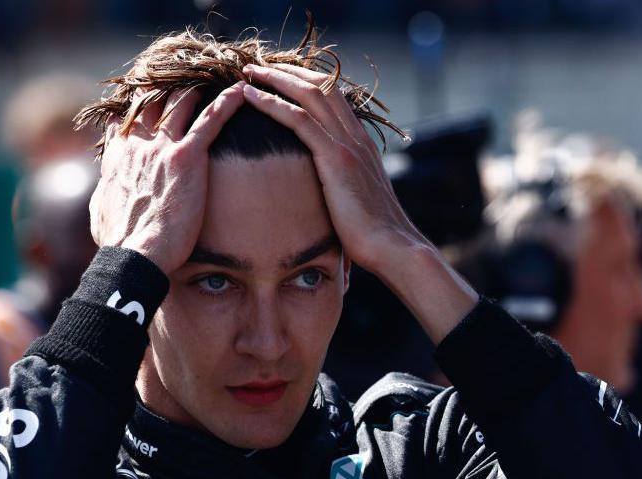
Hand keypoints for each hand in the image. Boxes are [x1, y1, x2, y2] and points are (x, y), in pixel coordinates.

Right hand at [90, 82, 245, 272]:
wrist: (136, 254)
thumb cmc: (120, 244)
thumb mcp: (100, 213)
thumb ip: (105, 192)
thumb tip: (104, 191)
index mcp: (117, 157)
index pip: (123, 119)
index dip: (134, 107)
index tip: (145, 100)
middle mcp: (137, 144)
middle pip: (150, 101)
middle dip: (165, 88)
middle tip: (182, 80)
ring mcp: (162, 146)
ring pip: (179, 101)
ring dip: (194, 89)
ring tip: (209, 81)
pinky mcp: (188, 155)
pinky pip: (211, 118)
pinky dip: (227, 102)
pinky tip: (240, 91)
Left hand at [240, 64, 476, 341]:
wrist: (393, 248)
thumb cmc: (374, 237)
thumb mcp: (357, 204)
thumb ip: (344, 190)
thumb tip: (329, 200)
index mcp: (361, 145)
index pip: (333, 98)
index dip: (305, 82)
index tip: (278, 78)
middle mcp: (356, 137)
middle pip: (321, 86)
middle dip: (287, 71)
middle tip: (257, 67)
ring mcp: (348, 145)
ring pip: (309, 94)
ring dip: (275, 78)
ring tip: (248, 72)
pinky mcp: (336, 159)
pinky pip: (299, 120)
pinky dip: (272, 103)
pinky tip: (250, 96)